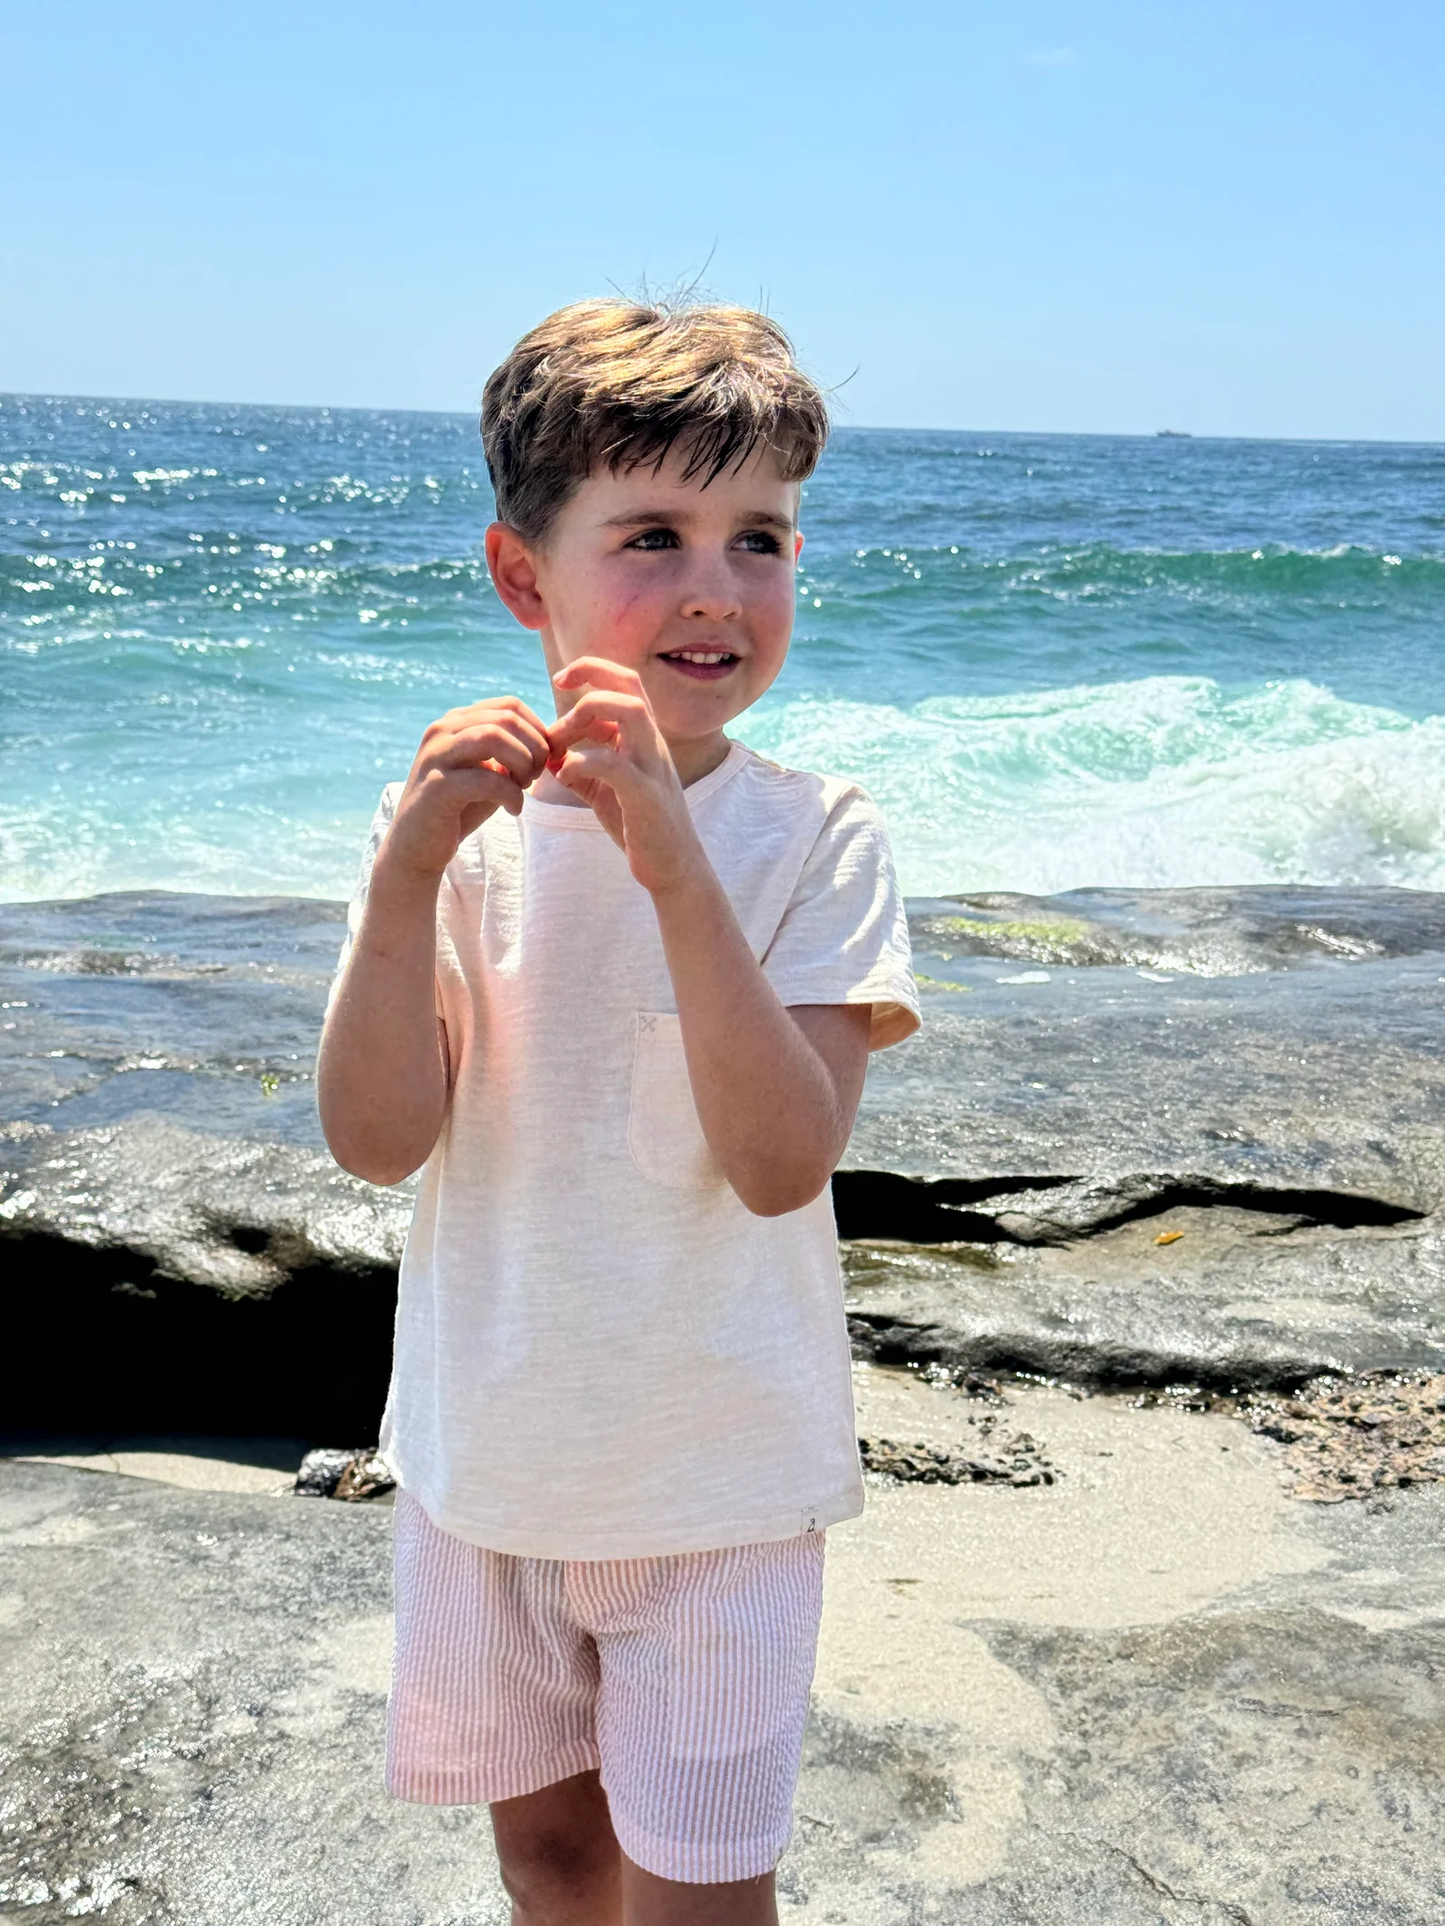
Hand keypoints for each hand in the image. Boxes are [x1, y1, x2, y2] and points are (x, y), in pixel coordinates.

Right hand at [382, 696, 550, 882]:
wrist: (418, 847)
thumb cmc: (460, 809)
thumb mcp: (491, 774)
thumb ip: (513, 755)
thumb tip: (551, 743)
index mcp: (456, 722)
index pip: (509, 705)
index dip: (538, 729)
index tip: (545, 759)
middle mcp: (442, 731)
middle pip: (506, 718)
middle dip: (534, 747)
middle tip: (535, 776)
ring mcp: (436, 756)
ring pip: (493, 736)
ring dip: (522, 762)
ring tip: (524, 786)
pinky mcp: (436, 786)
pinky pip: (486, 779)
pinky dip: (510, 794)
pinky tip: (514, 810)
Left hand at [547, 659, 704, 893]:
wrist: (673, 867)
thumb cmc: (641, 827)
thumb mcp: (607, 791)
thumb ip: (583, 769)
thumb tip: (553, 757)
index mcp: (644, 739)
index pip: (624, 682)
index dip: (591, 669)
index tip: (560, 680)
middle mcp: (653, 744)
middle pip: (628, 686)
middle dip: (588, 681)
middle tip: (556, 719)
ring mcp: (653, 767)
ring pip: (631, 712)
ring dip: (587, 717)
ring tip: (560, 745)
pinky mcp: (646, 795)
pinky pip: (614, 763)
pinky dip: (582, 762)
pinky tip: (564, 776)